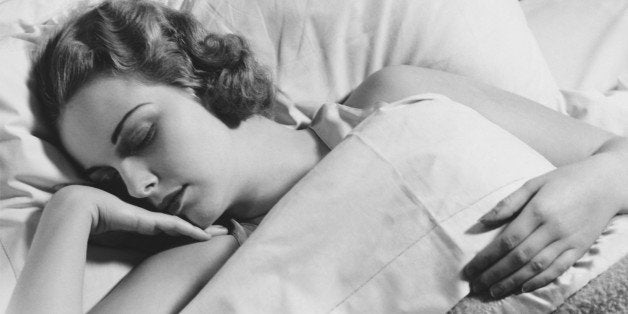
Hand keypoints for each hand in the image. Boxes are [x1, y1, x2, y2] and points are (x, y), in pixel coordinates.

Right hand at [53, 185, 226, 241]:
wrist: (80, 205)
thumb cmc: (93, 213)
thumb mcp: (115, 223)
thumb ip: (128, 226)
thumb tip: (139, 230)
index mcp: (146, 218)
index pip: (174, 223)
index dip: (191, 226)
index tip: (208, 229)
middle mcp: (152, 216)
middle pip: (184, 223)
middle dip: (205, 226)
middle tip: (225, 228)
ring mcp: (151, 217)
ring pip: (184, 224)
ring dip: (204, 230)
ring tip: (222, 231)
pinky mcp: (148, 220)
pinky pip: (174, 227)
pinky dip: (190, 232)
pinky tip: (204, 236)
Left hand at [463, 153, 626, 297]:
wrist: (606, 183)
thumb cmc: (565, 179)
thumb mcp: (533, 183)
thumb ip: (507, 203)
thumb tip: (482, 221)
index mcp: (538, 210)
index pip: (507, 240)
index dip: (487, 257)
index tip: (470, 269)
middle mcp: (552, 228)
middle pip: (518, 257)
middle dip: (494, 273)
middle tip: (476, 286)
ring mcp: (568, 240)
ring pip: (536, 267)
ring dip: (512, 282)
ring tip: (493, 291)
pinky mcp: (580, 248)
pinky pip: (558, 269)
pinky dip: (539, 281)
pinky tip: (522, 287)